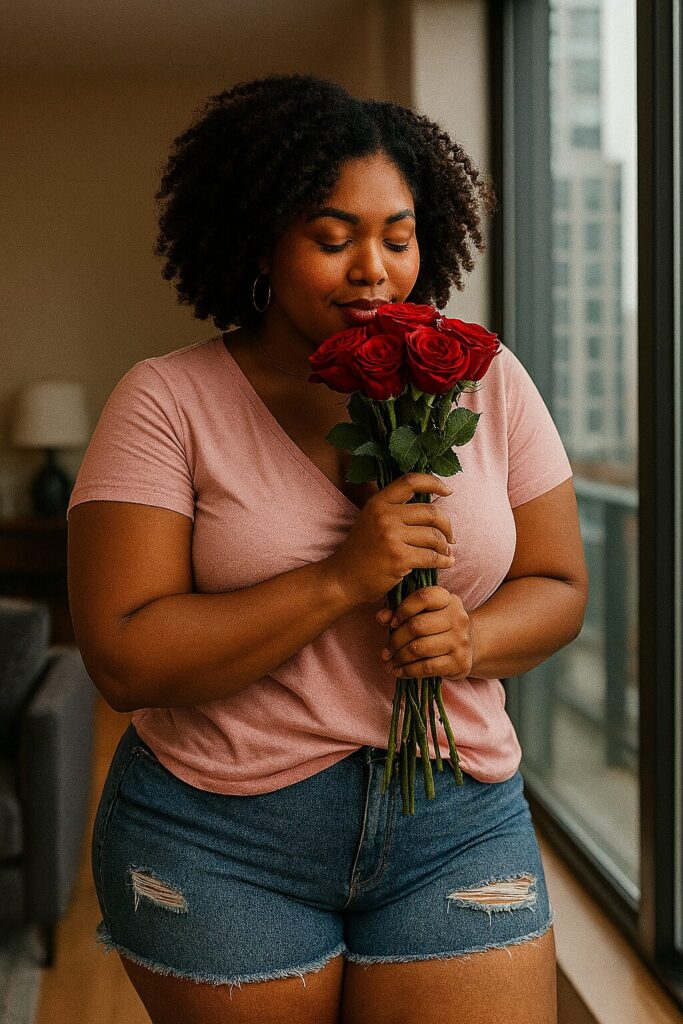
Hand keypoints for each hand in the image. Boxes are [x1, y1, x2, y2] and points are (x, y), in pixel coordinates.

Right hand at [326, 473, 455, 605]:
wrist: (343, 579)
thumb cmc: (362, 551)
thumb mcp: (371, 520)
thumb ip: (394, 509)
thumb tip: (432, 503)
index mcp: (378, 503)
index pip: (410, 481)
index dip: (433, 482)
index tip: (447, 491)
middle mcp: (384, 515)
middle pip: (430, 512)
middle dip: (447, 525)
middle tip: (450, 536)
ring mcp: (391, 537)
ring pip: (433, 536)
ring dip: (445, 546)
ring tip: (445, 552)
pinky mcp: (398, 558)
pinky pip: (431, 557)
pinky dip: (443, 561)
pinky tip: (446, 563)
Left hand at [375, 586, 474, 679]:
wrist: (469, 645)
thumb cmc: (437, 626)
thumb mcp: (421, 614)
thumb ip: (398, 612)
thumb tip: (380, 617)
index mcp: (447, 599)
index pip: (423, 597)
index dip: (402, 610)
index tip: (391, 623)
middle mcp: (457, 618)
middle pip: (417, 626)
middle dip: (395, 640)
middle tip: (386, 650)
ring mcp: (460, 641)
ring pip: (419, 648)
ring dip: (399, 658)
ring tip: (390, 662)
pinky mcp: (459, 662)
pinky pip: (426, 667)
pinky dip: (408, 671)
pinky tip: (399, 671)